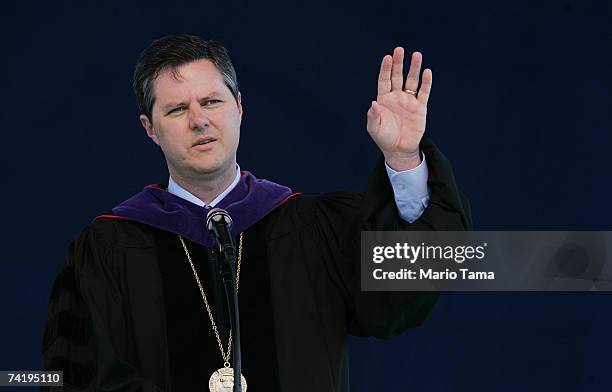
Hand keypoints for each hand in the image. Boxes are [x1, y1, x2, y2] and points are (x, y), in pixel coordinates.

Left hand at [367, 47, 431, 170]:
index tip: (387, 57)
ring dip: (414, 68)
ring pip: (412, 81)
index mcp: (384, 99)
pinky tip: (427, 72)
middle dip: (398, 63)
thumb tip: (373, 104)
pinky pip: (424, 93)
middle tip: (400, 49)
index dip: (386, 69)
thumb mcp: (374, 129)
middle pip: (398, 76)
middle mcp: (396, 97)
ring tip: (417, 55)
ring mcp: (409, 101)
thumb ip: (373, 117)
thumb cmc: (384, 138)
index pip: (384, 80)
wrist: (399, 150)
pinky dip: (426, 83)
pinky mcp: (420, 108)